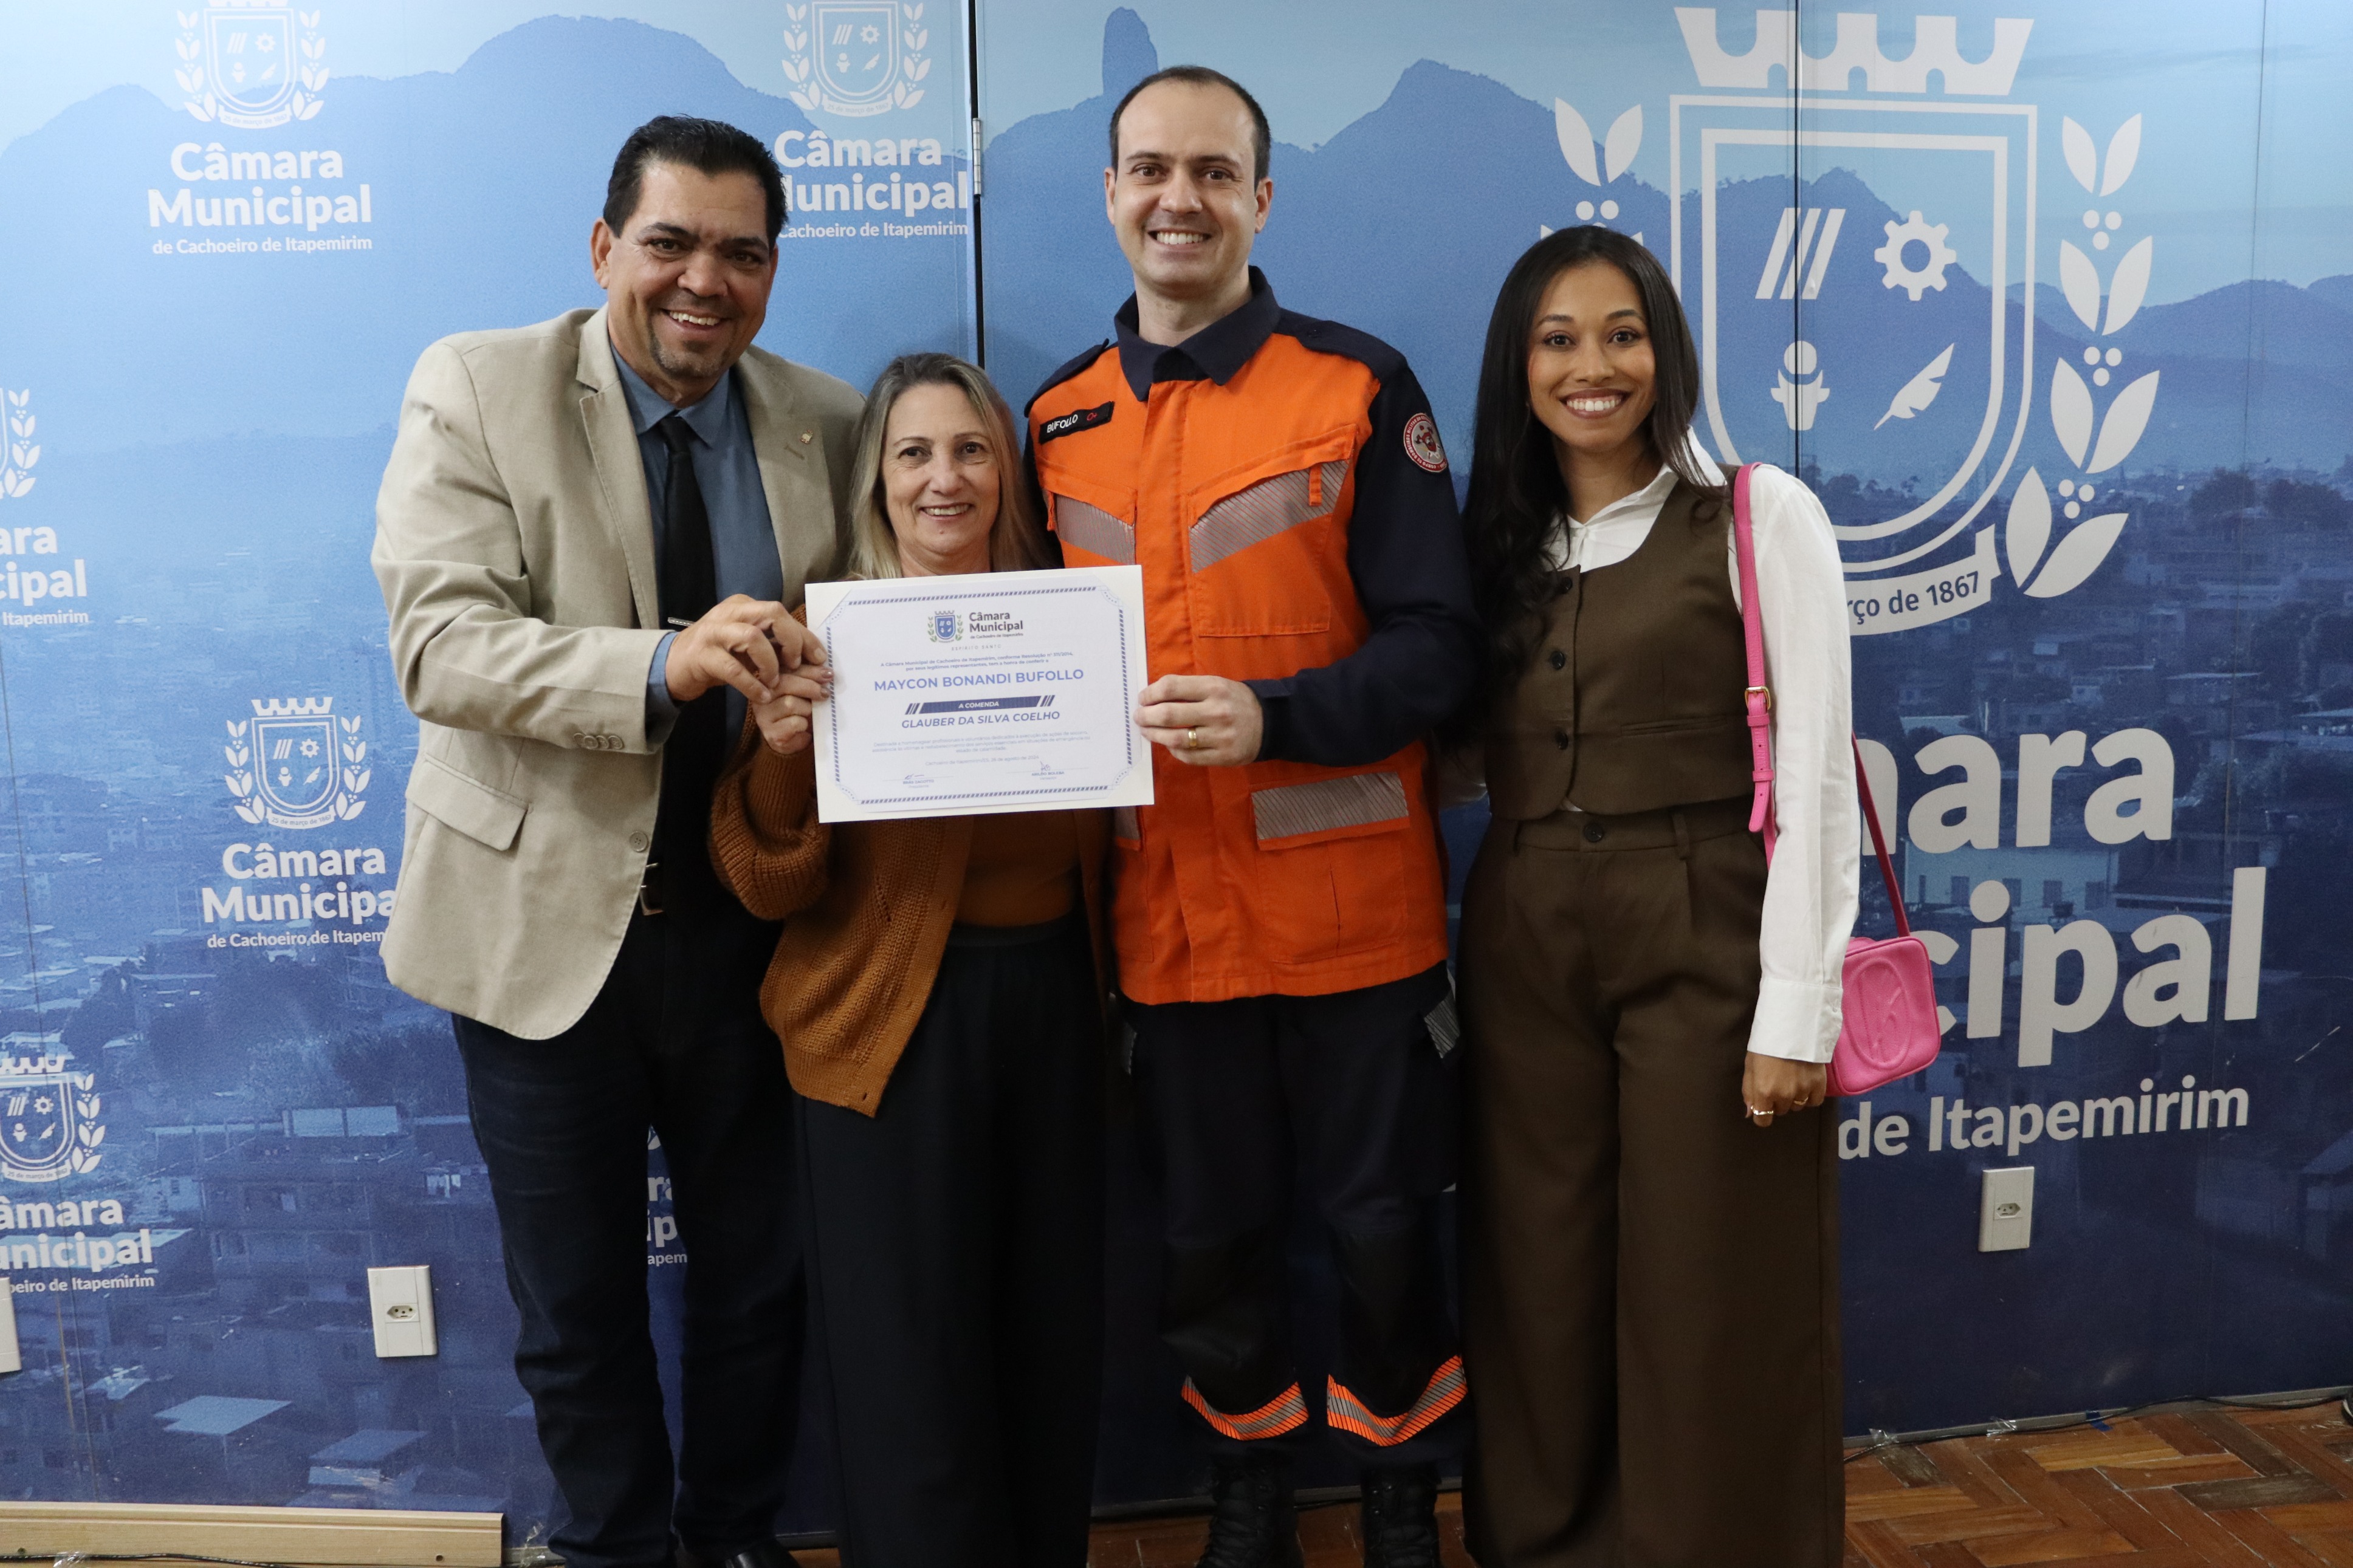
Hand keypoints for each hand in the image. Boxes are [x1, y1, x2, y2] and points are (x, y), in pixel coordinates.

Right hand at [664, 597, 828, 705]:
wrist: (675, 666)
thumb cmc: (718, 655)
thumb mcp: (748, 645)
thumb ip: (775, 643)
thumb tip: (813, 655)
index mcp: (744, 606)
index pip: (781, 613)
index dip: (804, 635)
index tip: (819, 657)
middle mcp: (729, 613)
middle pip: (772, 613)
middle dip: (792, 640)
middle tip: (795, 665)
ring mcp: (714, 632)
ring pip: (752, 637)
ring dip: (770, 663)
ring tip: (774, 682)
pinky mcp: (703, 655)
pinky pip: (733, 669)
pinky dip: (752, 684)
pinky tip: (762, 696)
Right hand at [752, 671, 830, 755]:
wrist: (795, 740)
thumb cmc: (801, 711)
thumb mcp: (806, 691)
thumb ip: (811, 679)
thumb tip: (827, 672)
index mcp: (770, 679)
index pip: (787, 669)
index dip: (810, 671)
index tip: (828, 674)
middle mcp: (762, 695)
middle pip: (786, 684)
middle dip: (810, 687)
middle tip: (825, 693)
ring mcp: (763, 714)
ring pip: (790, 703)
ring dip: (807, 708)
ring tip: (810, 713)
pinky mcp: (771, 732)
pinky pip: (793, 723)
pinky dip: (804, 724)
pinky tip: (803, 726)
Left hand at [1137, 675, 1262, 766]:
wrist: (1270, 722)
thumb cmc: (1234, 701)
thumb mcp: (1216, 684)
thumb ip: (1187, 689)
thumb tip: (1151, 697)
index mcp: (1213, 688)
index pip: (1171, 687)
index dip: (1150, 693)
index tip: (1142, 698)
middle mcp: (1216, 711)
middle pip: (1168, 714)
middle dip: (1145, 716)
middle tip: (1139, 717)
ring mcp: (1220, 736)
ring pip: (1175, 739)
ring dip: (1154, 735)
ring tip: (1147, 731)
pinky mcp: (1223, 757)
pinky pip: (1188, 757)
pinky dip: (1173, 751)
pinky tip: (1169, 745)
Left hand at [1742, 1053, 1828, 1127]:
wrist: (1791, 1027)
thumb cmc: (1765, 1045)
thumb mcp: (1750, 1066)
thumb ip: (1749, 1092)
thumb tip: (1750, 1113)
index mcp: (1763, 1092)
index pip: (1763, 1120)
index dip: (1762, 1114)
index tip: (1764, 1105)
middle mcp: (1784, 1095)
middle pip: (1781, 1111)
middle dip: (1778, 1101)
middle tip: (1778, 1082)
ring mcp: (1803, 1091)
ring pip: (1797, 1107)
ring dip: (1794, 1098)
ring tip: (1792, 1079)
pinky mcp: (1818, 1085)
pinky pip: (1814, 1102)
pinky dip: (1810, 1096)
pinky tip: (1806, 1084)